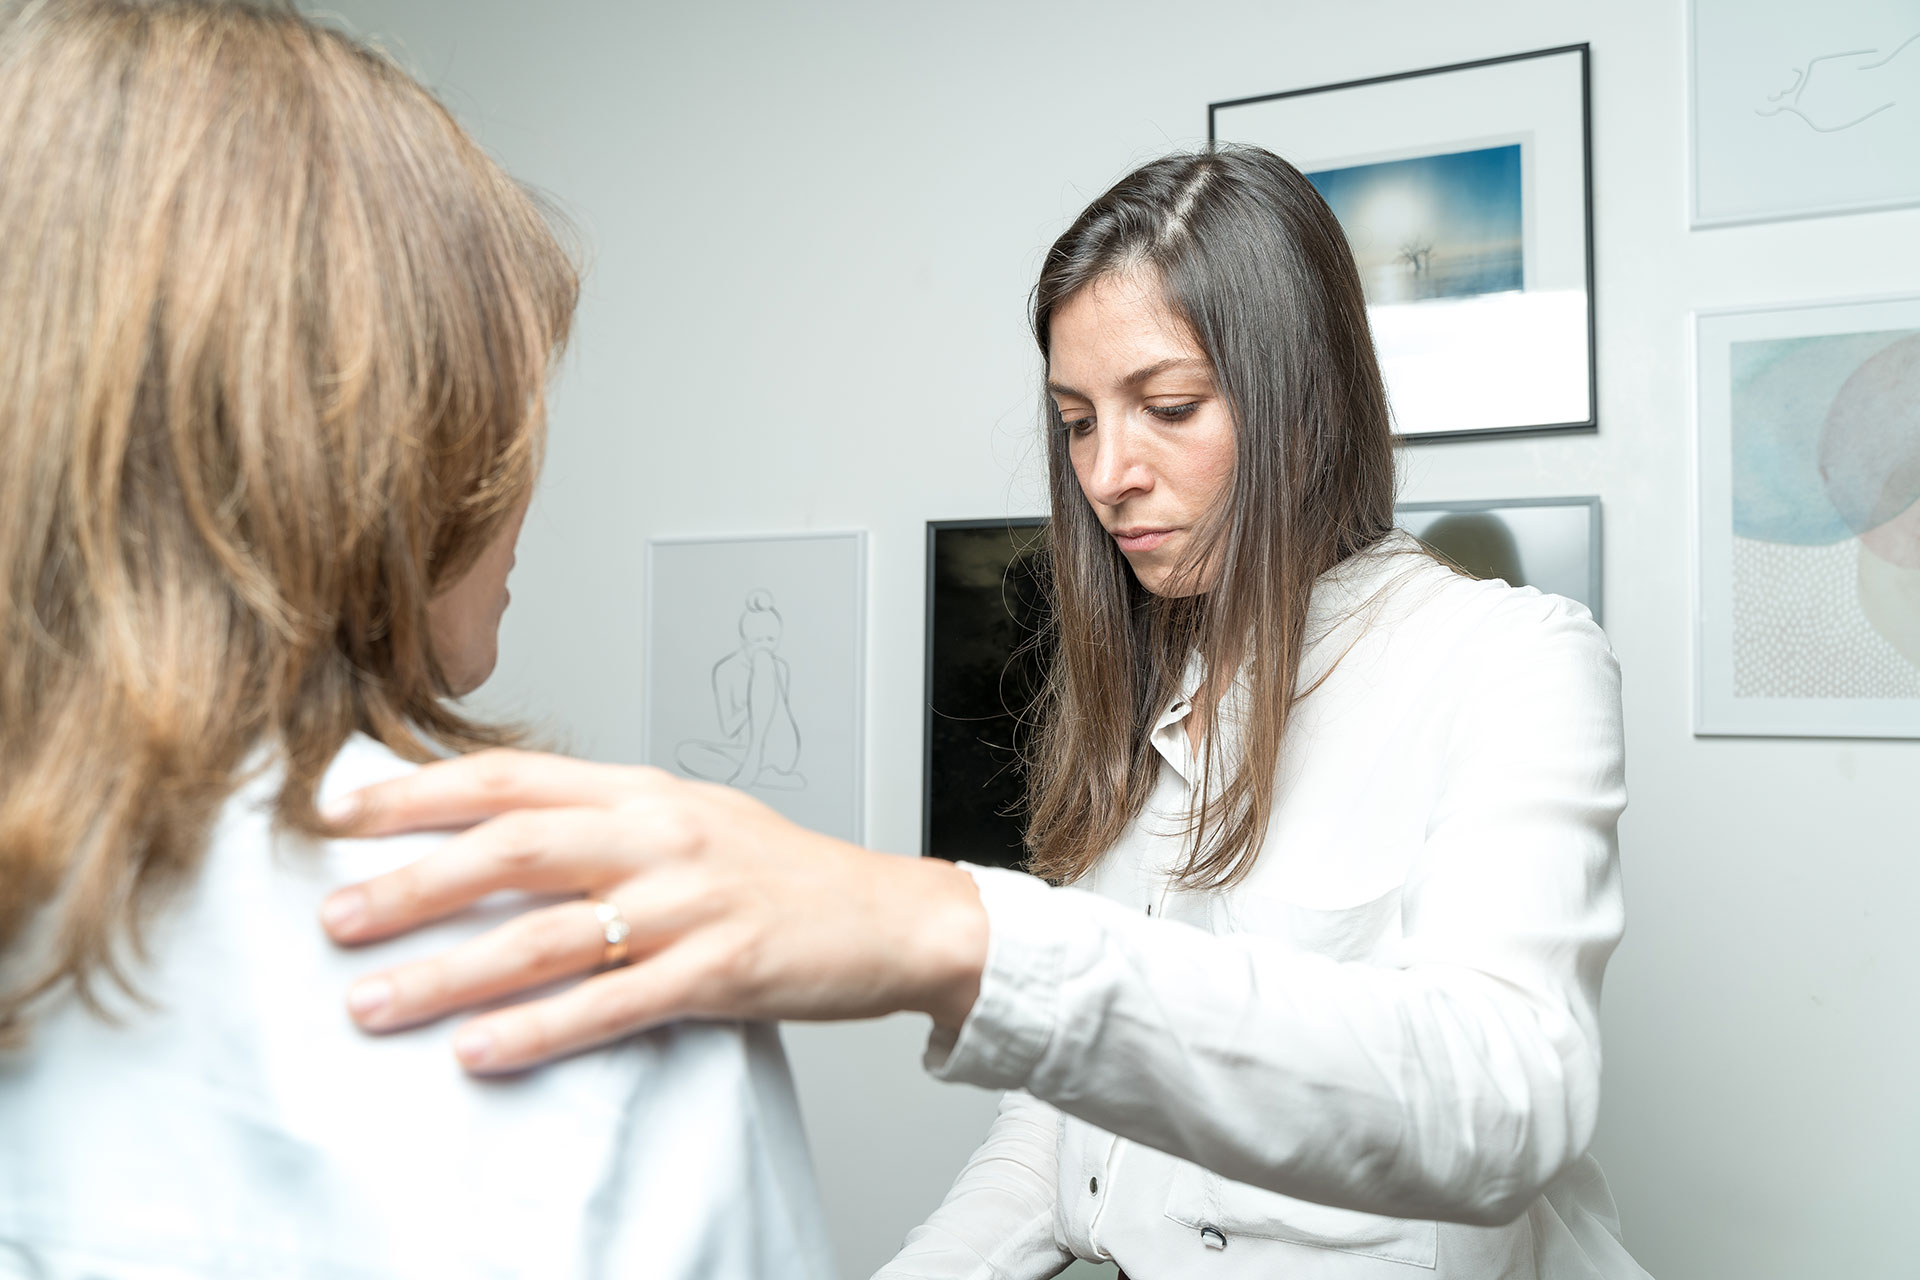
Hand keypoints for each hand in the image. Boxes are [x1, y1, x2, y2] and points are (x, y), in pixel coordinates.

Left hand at [319, 750, 986, 1073]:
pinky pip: (613, 1005)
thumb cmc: (783, 874)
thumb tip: (492, 830)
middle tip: (335, 917)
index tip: (341, 816)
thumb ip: (602, 818)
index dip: (421, 792)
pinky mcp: (721, 973)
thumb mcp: (692, 817)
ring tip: (374, 1001)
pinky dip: (539, 1031)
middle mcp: (663, 836)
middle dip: (412, 882)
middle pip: (515, 846)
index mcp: (647, 790)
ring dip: (449, 970)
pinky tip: (480, 1052)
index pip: (515, 775)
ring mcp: (694, 903)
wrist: (893, 916)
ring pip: (549, 933)